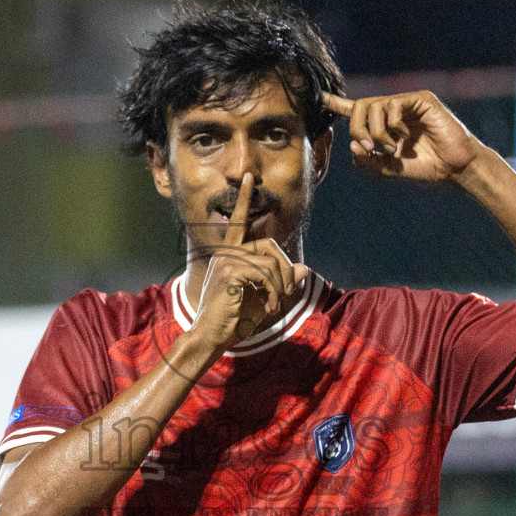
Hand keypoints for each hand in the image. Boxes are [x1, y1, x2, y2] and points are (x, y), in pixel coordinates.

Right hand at [188, 173, 307, 352]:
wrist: (212, 336)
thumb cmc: (234, 319)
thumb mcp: (265, 298)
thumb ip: (283, 282)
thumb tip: (304, 268)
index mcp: (230, 254)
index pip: (240, 222)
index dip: (246, 200)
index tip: (250, 178)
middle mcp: (227, 253)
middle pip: (271, 247)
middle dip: (285, 271)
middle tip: (284, 295)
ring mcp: (228, 260)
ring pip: (272, 263)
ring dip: (280, 288)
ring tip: (274, 306)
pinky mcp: (231, 271)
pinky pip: (266, 274)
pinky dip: (274, 293)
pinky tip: (269, 307)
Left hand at [322, 90, 484, 182]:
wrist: (454, 168)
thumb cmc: (427, 167)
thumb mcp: (391, 169)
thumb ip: (370, 160)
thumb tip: (352, 147)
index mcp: (386, 124)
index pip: (358, 110)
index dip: (338, 104)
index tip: (321, 97)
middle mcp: (395, 110)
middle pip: (360, 107)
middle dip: (357, 128)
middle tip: (368, 147)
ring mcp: (407, 103)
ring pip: (374, 107)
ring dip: (377, 132)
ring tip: (392, 148)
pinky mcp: (420, 99)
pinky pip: (392, 105)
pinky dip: (393, 125)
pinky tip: (406, 137)